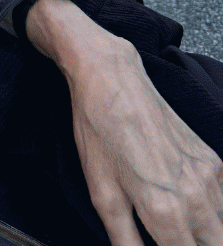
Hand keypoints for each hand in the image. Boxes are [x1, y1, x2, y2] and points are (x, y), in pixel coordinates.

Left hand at [64, 33, 222, 245]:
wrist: (112, 80)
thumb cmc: (99, 133)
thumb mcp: (101, 193)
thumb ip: (125, 240)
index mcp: (165, 212)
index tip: (158, 244)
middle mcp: (197, 198)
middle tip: (166, 238)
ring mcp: (210, 178)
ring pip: (222, 230)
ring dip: (206, 237)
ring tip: (176, 229)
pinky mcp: (214, 161)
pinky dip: (212, 215)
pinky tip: (187, 208)